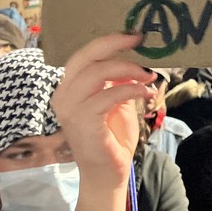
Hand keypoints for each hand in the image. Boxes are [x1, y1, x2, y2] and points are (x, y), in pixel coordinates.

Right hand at [51, 33, 154, 188]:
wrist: (107, 174)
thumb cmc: (112, 139)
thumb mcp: (117, 103)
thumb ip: (119, 81)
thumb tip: (133, 59)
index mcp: (68, 88)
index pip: (84, 56)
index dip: (107, 43)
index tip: (133, 36)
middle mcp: (63, 95)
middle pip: (86, 57)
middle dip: (114, 45)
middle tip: (138, 41)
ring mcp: (70, 108)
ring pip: (98, 72)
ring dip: (128, 69)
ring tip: (148, 74)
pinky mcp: (82, 120)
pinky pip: (110, 94)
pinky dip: (131, 89)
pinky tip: (147, 93)